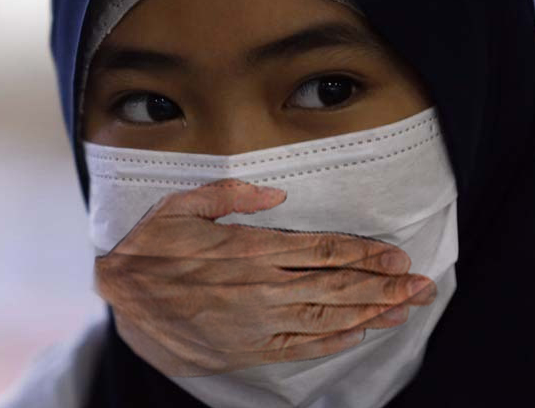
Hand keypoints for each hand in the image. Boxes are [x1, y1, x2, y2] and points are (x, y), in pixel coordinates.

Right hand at [94, 178, 437, 376]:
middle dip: (381, 284)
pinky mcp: (248, 346)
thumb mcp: (181, 206)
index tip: (391, 253)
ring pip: (326, 317)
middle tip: (418, 283)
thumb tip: (274, 195)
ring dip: (371, 312)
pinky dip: (335, 340)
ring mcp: (256, 320)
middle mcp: (259, 287)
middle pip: (334, 286)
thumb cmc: (152, 249)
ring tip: (405, 307)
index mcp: (247, 249)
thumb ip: (229, 196)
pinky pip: (301, 345)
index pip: (318, 251)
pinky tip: (361, 333)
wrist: (123, 297)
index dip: (360, 252)